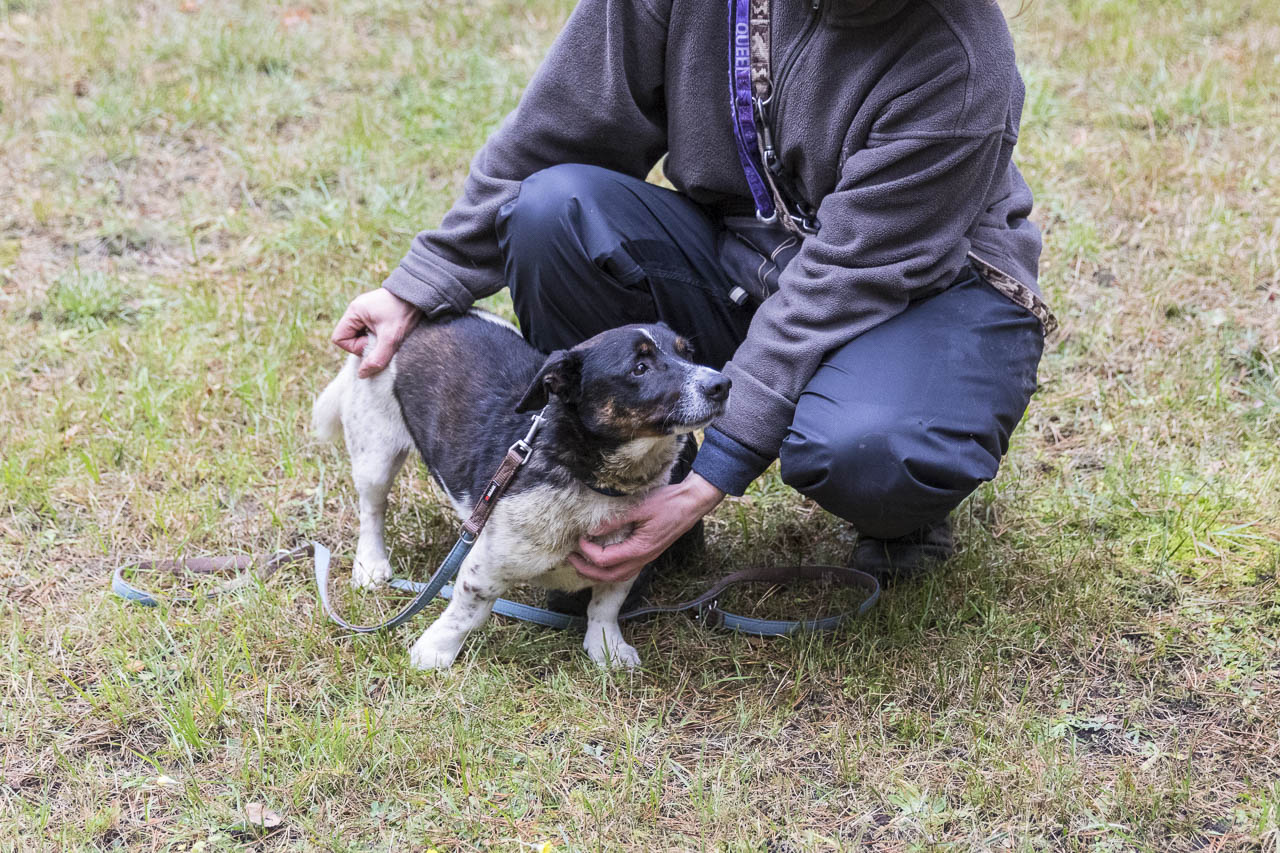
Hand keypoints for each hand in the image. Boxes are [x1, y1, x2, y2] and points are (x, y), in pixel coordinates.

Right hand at [331, 288, 420, 377]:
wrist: (422, 295)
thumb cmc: (404, 312)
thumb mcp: (391, 338)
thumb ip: (376, 358)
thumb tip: (361, 375)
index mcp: (354, 311)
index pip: (339, 338)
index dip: (354, 347)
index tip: (373, 344)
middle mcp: (357, 310)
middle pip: (349, 337)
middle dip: (365, 344)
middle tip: (383, 340)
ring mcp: (366, 311)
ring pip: (360, 335)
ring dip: (374, 340)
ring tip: (389, 335)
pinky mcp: (376, 313)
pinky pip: (369, 330)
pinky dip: (379, 335)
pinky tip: (392, 331)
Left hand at [569, 473, 725, 583]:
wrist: (691, 503)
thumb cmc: (668, 503)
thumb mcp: (640, 507)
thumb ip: (615, 520)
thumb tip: (592, 530)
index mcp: (639, 549)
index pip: (605, 560)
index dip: (588, 551)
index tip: (580, 537)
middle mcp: (643, 559)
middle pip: (608, 576)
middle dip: (587, 570)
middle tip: (571, 559)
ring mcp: (646, 559)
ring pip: (617, 577)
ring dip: (597, 574)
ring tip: (582, 564)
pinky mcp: (648, 554)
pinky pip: (625, 571)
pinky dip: (610, 571)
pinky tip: (602, 562)